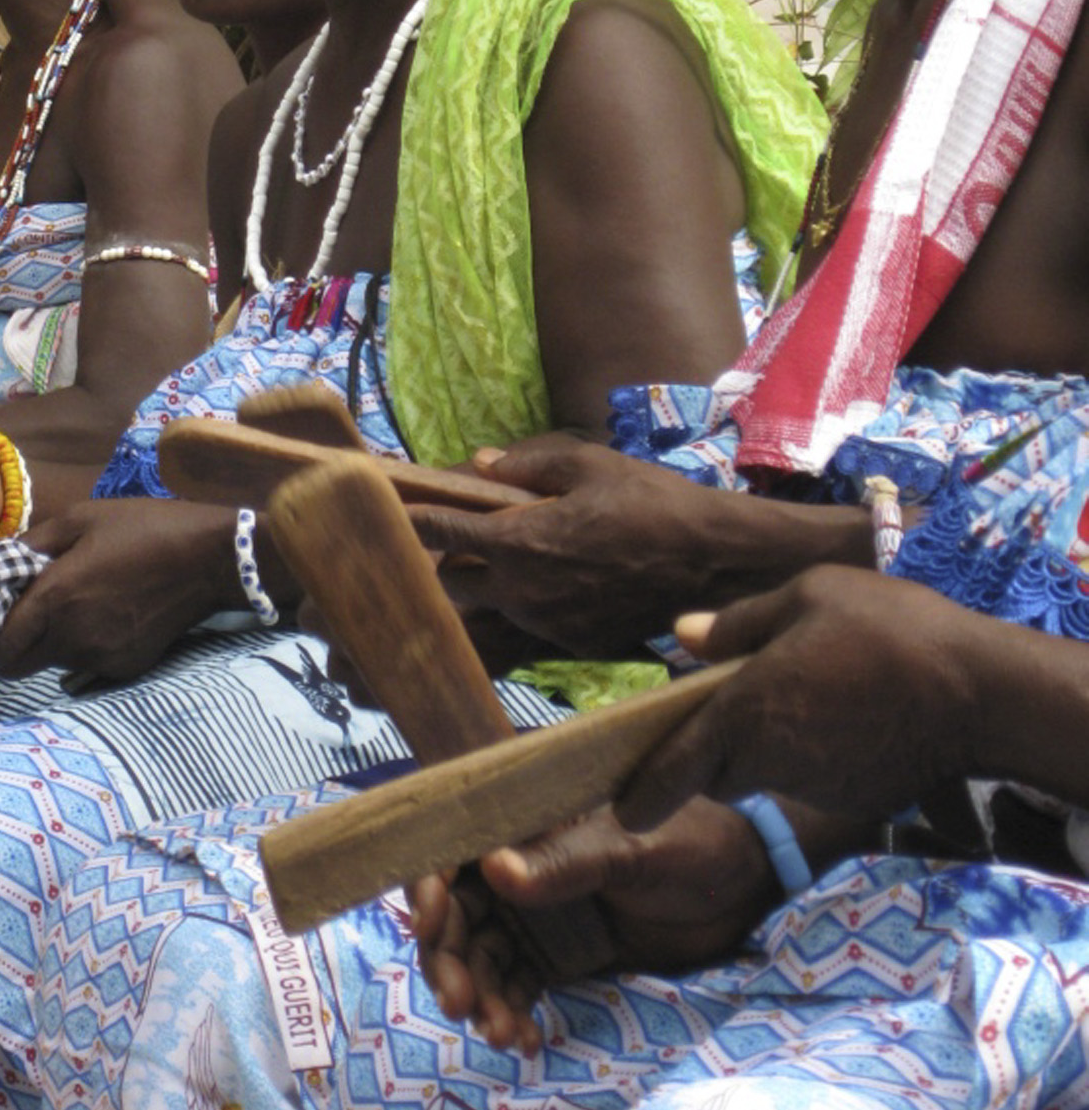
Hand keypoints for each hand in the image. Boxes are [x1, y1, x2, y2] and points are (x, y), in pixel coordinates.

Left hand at [0, 497, 230, 692]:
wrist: (212, 557)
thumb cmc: (143, 527)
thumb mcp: (80, 519)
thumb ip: (27, 547)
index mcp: (54, 596)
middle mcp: (72, 635)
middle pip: (15, 663)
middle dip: (4, 649)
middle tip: (14, 620)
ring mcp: (101, 656)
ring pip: (50, 662)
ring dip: (46, 643)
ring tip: (78, 602)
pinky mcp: (125, 667)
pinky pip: (85, 665)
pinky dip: (82, 646)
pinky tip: (108, 614)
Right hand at [410, 795, 777, 1052]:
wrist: (745, 885)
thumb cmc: (690, 841)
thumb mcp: (630, 850)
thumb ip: (566, 862)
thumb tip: (495, 869)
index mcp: (526, 822)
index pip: (455, 848)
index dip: (427, 883)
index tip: (427, 926)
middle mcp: (518, 865)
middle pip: (456, 912)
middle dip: (448, 959)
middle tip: (460, 1005)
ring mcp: (533, 913)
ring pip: (478, 957)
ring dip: (478, 996)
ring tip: (501, 1033)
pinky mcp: (554, 954)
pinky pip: (514, 987)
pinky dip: (509, 1013)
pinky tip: (523, 1039)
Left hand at [418, 433, 713, 657]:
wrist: (713, 563)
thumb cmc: (652, 502)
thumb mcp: (589, 464)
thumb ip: (526, 465)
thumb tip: (480, 463)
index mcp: (518, 540)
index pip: (441, 532)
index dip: (411, 520)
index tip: (395, 512)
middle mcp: (522, 590)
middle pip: (453, 582)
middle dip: (451, 560)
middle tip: (467, 537)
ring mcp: (546, 624)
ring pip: (491, 608)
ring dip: (490, 585)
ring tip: (517, 560)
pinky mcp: (573, 646)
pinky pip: (532, 626)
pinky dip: (531, 606)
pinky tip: (561, 584)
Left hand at [615, 566, 980, 832]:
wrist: (977, 693)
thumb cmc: (885, 628)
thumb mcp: (807, 595)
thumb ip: (739, 622)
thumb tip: (683, 634)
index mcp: (743, 709)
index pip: (674, 765)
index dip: (644, 790)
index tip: (623, 807)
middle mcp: (767, 757)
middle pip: (713, 770)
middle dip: (705, 753)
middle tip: (719, 711)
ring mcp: (810, 783)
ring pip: (760, 773)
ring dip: (760, 749)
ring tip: (794, 699)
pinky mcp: (848, 797)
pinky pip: (806, 778)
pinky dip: (805, 755)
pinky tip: (836, 717)